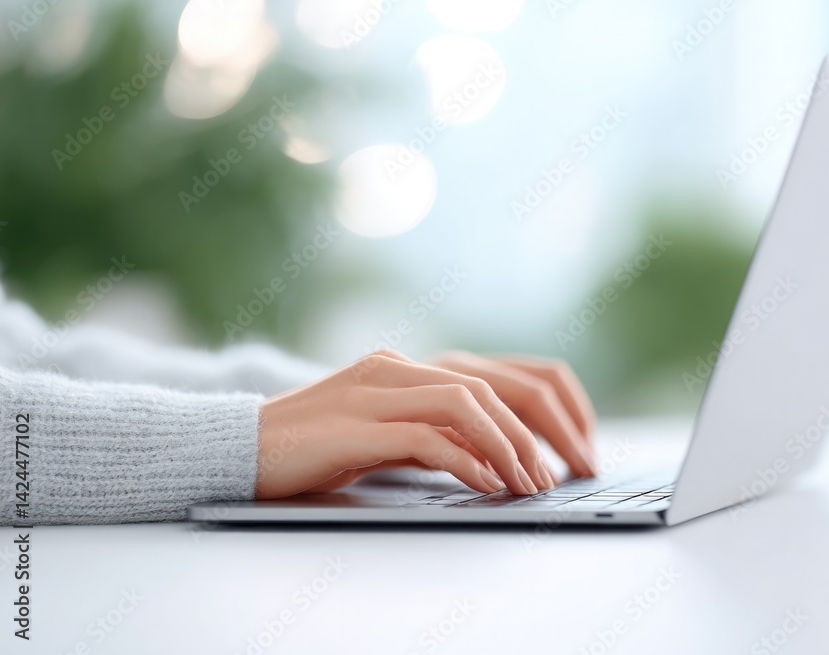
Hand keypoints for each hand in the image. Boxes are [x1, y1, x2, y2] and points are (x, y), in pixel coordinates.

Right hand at [255, 349, 597, 499]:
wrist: (237, 449)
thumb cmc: (311, 449)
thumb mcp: (382, 438)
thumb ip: (430, 436)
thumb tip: (488, 460)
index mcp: (404, 366)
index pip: (495, 375)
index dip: (542, 409)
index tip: (568, 448)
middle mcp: (394, 368)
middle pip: (490, 386)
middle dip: (536, 431)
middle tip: (560, 474)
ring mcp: (373, 391)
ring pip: (465, 404)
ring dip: (507, 445)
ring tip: (528, 483)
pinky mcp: (355, 425)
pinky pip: (426, 436)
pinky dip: (464, 460)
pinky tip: (485, 484)